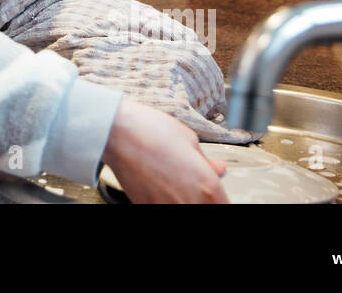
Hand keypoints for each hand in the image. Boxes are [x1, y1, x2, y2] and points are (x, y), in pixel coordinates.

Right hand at [100, 99, 228, 202]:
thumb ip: (205, 161)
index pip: (224, 205)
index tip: (215, 193)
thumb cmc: (150, 131)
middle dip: (202, 198)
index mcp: (208, 186)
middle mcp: (190, 203)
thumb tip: (216, 168)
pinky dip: (164, 199)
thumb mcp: (189, 139)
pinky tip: (160, 187)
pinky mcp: (146, 207)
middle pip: (206, 209)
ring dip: (183, 199)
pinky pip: (163, 207)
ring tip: (174, 184)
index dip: (219, 197)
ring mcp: (167, 208)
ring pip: (183, 208)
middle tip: (194, 185)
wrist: (116, 133)